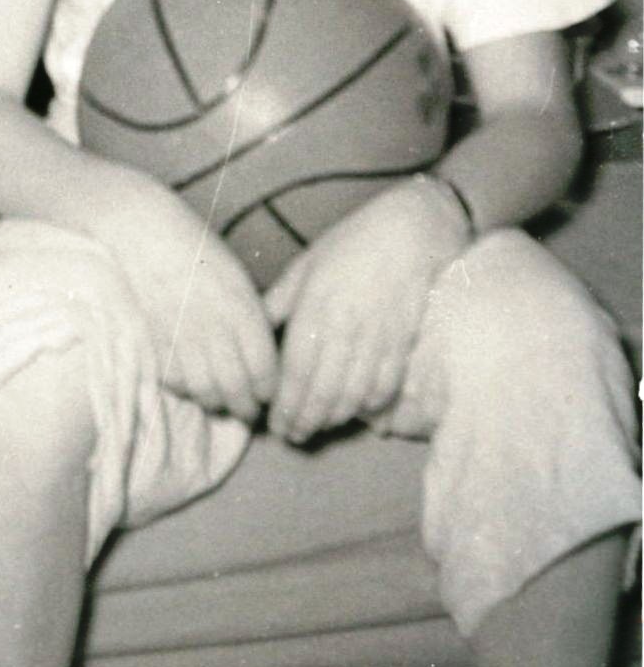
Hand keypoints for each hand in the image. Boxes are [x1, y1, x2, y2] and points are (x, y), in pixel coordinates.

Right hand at [97, 173, 276, 423]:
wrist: (137, 230)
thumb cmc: (189, 244)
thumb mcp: (232, 273)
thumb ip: (247, 314)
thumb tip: (258, 351)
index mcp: (241, 308)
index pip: (264, 370)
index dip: (268, 390)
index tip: (266, 393)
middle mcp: (213, 328)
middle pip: (237, 389)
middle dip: (245, 407)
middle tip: (245, 410)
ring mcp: (181, 338)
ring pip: (205, 392)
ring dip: (215, 403)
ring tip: (218, 402)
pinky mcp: (152, 342)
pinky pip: (174, 381)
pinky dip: (185, 390)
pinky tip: (189, 384)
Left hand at [263, 177, 468, 443]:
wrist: (412, 229)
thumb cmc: (353, 242)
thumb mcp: (308, 263)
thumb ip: (281, 299)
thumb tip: (253, 327)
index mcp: (317, 305)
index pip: (297, 369)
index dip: (285, 403)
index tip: (273, 423)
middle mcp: (347, 325)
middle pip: (324, 389)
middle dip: (306, 419)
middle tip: (292, 437)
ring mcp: (380, 335)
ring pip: (354, 393)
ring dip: (334, 418)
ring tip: (317, 429)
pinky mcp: (406, 340)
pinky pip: (387, 383)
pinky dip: (371, 405)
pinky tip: (358, 414)